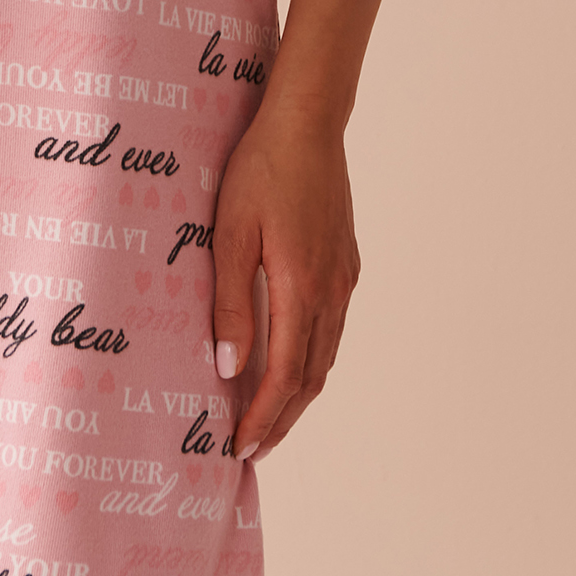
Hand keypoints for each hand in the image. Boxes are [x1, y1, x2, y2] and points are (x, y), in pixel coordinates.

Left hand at [209, 104, 360, 461]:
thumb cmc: (260, 171)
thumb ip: (231, 302)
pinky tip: (292, 361)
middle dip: (281, 420)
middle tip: (252, 450)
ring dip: (299, 395)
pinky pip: (332, 329)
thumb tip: (229, 367)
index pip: (285, 375)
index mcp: (301, 288)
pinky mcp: (346, 263)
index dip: (264, 418)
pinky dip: (312, 360)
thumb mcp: (230, 234)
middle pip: (311, 378)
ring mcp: (344, 278)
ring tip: (269, 419)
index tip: (240, 447)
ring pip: (325, 357)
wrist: (307, 125)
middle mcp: (332, 292)